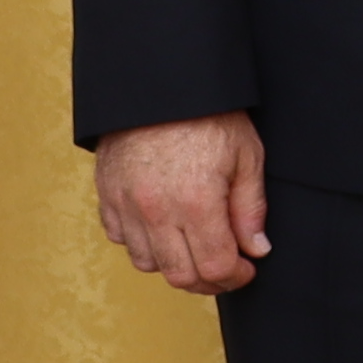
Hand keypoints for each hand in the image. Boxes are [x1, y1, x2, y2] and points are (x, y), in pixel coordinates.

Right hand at [95, 114, 269, 291]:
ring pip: (147, 262)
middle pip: (180, 275)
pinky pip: (120, 238)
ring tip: (193, 243)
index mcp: (196, 202)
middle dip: (207, 280)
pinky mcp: (106, 194)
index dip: (235, 276)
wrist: (160, 83)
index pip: (214, 267)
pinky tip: (162, 225)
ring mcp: (126, 204)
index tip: (246, 268)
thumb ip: (251, 208)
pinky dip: (141, 241)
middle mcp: (156, 210)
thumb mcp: (246, 154)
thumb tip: (256, 250)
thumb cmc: (208, 113)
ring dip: (174, 262)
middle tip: (225, 266)